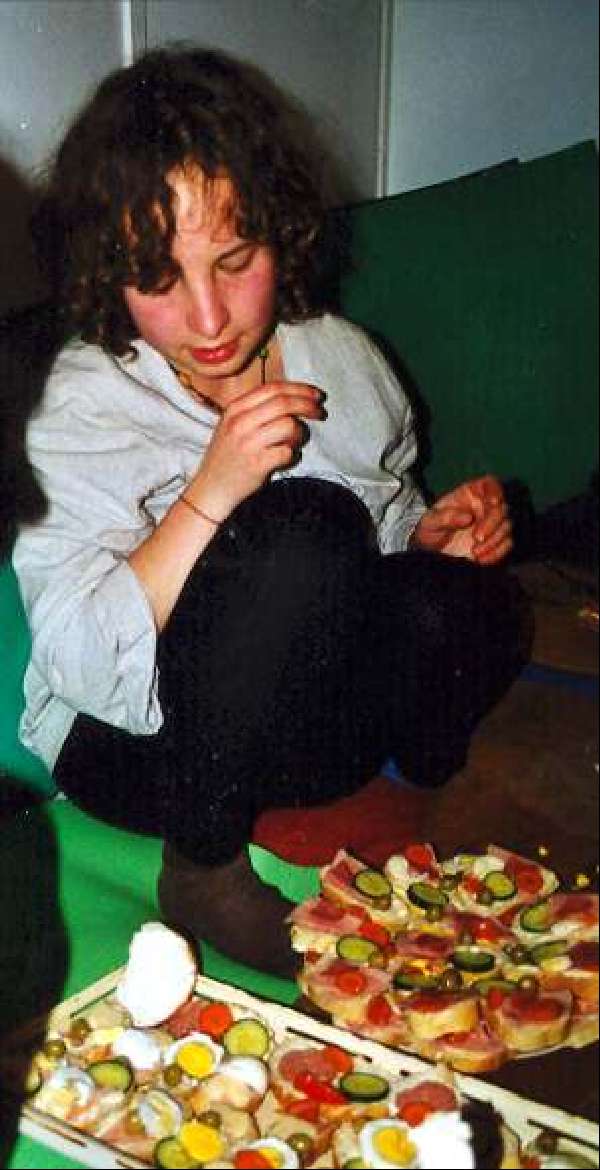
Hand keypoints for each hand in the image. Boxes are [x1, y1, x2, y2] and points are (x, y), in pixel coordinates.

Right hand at [186, 380, 324, 518]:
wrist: (211, 489)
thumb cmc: (227, 457)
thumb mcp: (233, 425)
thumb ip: (257, 409)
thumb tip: (295, 397)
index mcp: (235, 408)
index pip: (273, 388)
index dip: (299, 389)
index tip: (315, 395)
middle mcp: (239, 422)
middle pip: (284, 403)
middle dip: (308, 405)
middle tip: (320, 413)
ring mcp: (248, 443)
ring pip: (289, 425)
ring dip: (299, 434)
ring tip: (292, 443)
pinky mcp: (257, 464)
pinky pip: (288, 452)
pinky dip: (291, 455)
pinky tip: (283, 458)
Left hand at [410, 475, 511, 564]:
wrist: (431, 552)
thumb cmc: (430, 530)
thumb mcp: (430, 522)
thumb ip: (445, 517)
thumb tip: (467, 517)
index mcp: (470, 494)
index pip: (490, 484)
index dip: (495, 491)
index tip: (493, 504)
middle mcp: (484, 506)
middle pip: (502, 508)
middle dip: (492, 523)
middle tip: (477, 538)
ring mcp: (492, 524)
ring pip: (506, 526)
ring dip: (494, 540)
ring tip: (474, 553)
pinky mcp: (495, 541)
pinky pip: (507, 544)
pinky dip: (497, 552)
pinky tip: (481, 560)